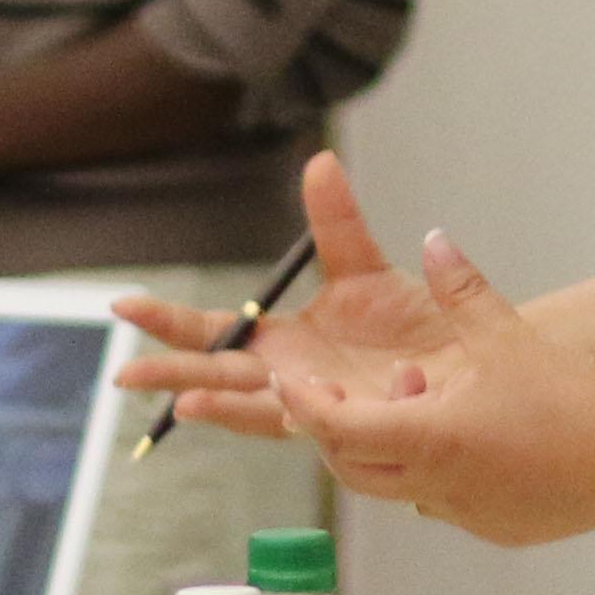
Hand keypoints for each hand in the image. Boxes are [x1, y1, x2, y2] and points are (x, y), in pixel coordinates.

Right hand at [107, 152, 456, 440]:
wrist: (470, 366)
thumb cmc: (413, 329)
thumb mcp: (367, 269)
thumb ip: (338, 223)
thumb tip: (319, 162)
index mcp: (280, 344)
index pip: (211, 334)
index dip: (168, 322)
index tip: (124, 305)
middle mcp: (290, 382)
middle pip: (219, 379)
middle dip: (173, 376)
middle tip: (125, 374)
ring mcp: (320, 410)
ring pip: (259, 413)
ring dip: (226, 408)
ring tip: (187, 404)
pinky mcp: (359, 431)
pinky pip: (325, 428)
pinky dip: (303, 417)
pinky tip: (282, 404)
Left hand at [268, 163, 594, 546]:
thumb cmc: (574, 398)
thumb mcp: (509, 334)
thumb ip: (462, 289)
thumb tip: (434, 240)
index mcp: (430, 436)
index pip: (336, 428)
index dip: (304, 406)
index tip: (287, 384)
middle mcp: (435, 484)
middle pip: (351, 467)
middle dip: (332, 431)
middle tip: (330, 396)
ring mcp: (463, 514)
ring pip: (394, 487)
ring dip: (386, 448)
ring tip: (418, 399)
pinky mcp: (493, 529)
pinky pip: (439, 502)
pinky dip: (431, 471)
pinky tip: (466, 437)